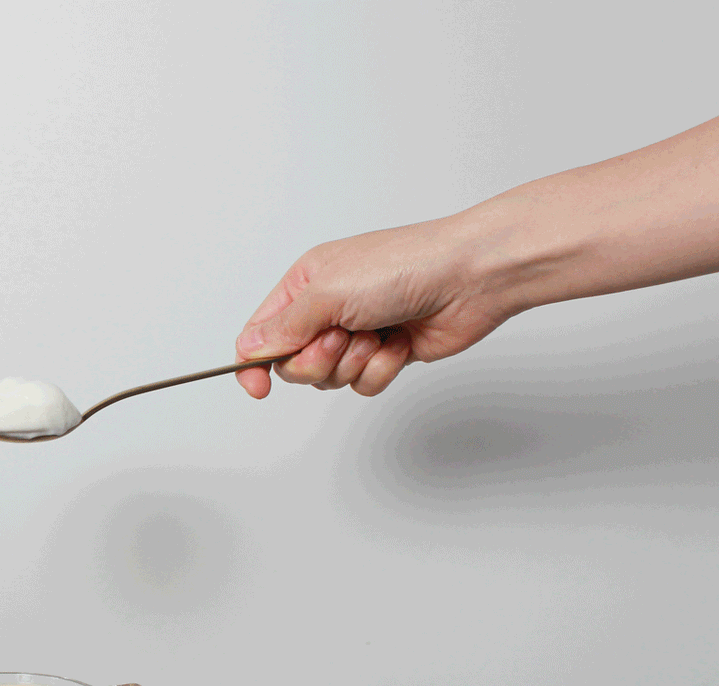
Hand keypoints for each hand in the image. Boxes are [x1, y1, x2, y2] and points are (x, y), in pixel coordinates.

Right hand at [234, 214, 525, 397]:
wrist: (470, 278)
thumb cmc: (404, 265)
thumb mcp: (328, 292)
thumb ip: (283, 327)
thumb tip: (249, 347)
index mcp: (306, 284)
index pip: (261, 332)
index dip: (254, 363)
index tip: (256, 387)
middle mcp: (328, 308)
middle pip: (294, 363)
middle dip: (317, 360)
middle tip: (340, 338)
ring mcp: (358, 332)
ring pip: (330, 378)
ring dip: (353, 363)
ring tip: (376, 334)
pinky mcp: (385, 353)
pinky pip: (364, 384)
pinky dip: (380, 368)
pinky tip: (399, 343)